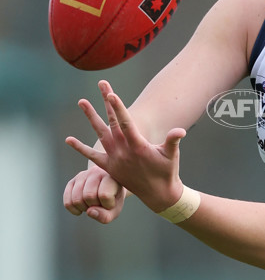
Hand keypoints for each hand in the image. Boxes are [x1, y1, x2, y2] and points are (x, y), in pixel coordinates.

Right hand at [63, 165, 125, 223]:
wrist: (106, 187)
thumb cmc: (113, 199)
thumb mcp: (115, 210)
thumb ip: (105, 215)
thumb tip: (89, 212)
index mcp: (111, 176)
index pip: (104, 194)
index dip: (107, 205)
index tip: (111, 203)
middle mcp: (96, 172)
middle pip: (89, 196)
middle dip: (94, 206)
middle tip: (99, 204)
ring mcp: (82, 175)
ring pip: (77, 199)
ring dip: (84, 208)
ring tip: (91, 204)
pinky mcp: (72, 182)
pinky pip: (67, 201)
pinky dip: (73, 209)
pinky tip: (81, 209)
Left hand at [65, 79, 185, 215]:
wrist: (159, 195)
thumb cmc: (167, 172)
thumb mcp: (172, 155)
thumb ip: (173, 141)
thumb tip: (180, 131)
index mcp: (138, 146)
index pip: (125, 123)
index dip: (118, 108)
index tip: (110, 94)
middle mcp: (123, 151)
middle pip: (112, 122)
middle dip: (107, 102)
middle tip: (102, 84)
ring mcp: (115, 159)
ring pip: (100, 134)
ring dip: (91, 117)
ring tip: (82, 101)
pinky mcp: (109, 168)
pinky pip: (92, 157)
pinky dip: (81, 148)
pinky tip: (69, 140)